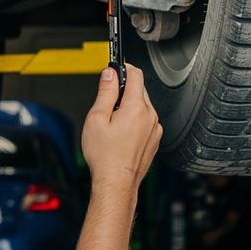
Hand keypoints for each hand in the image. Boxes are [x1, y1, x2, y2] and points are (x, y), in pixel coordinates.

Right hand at [81, 62, 163, 195]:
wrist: (116, 182)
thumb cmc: (105, 156)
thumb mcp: (96, 119)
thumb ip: (105, 93)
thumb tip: (109, 74)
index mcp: (136, 108)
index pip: (135, 75)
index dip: (123, 67)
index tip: (114, 68)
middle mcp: (150, 116)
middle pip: (139, 89)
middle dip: (123, 89)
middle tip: (106, 101)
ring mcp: (154, 129)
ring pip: (143, 105)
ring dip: (129, 105)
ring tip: (112, 122)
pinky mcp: (154, 139)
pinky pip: (146, 120)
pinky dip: (135, 119)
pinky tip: (121, 132)